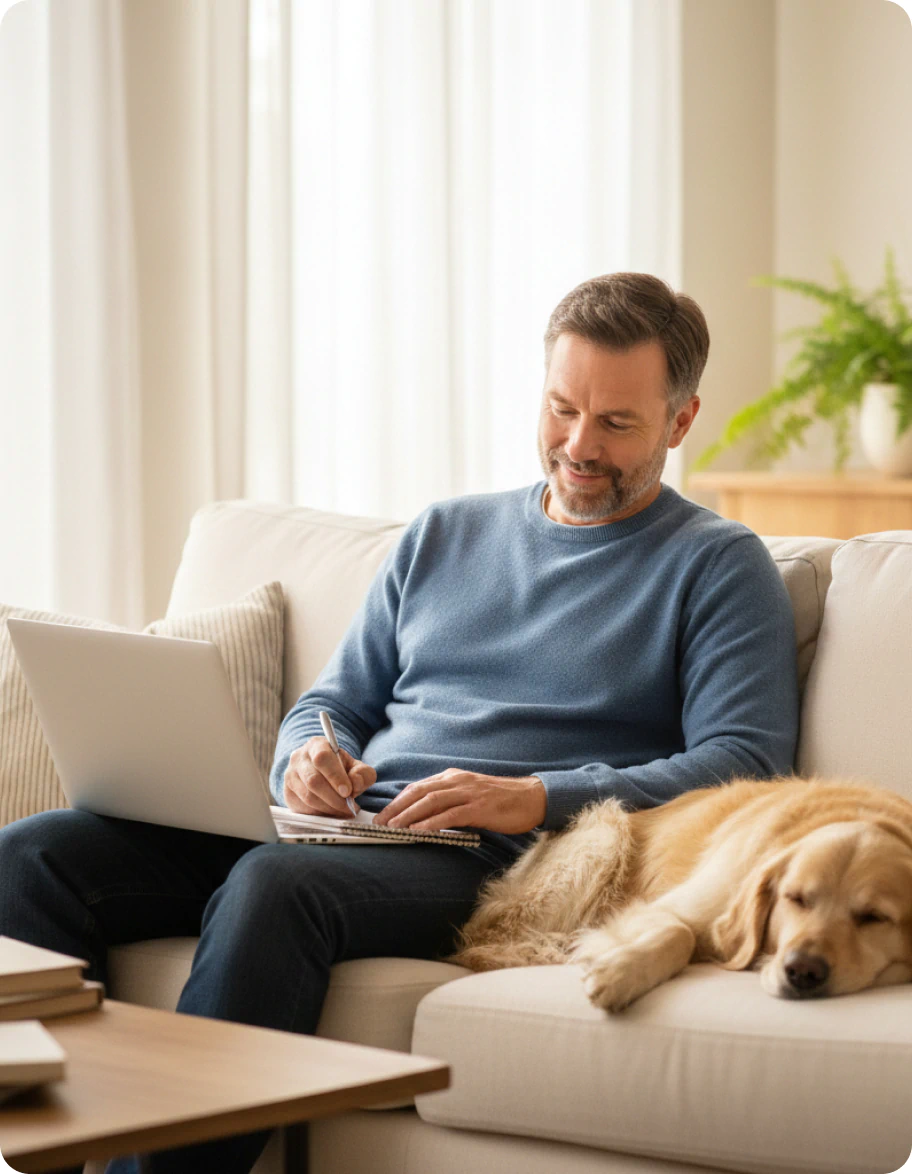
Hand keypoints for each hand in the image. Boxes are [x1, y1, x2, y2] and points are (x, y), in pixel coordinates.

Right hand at [283, 737, 376, 817]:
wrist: (323, 773)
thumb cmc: (341, 769)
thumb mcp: (356, 767)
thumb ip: (362, 773)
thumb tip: (355, 782)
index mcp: (316, 745)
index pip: (322, 758)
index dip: (335, 776)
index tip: (347, 791)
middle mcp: (299, 758)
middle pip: (313, 780)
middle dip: (334, 798)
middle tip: (349, 807)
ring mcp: (290, 775)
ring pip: (308, 796)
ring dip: (329, 808)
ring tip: (344, 811)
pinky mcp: (288, 793)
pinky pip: (303, 807)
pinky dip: (320, 813)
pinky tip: (331, 812)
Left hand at [372, 769, 546, 833]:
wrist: (531, 798)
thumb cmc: (500, 800)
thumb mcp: (469, 795)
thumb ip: (449, 801)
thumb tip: (424, 816)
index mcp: (452, 777)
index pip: (418, 787)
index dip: (397, 801)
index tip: (382, 815)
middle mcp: (457, 781)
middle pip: (418, 792)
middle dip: (395, 808)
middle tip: (378, 824)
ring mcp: (468, 793)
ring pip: (430, 802)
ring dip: (408, 815)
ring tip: (392, 828)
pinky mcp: (479, 807)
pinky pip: (450, 815)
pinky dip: (431, 823)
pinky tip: (418, 832)